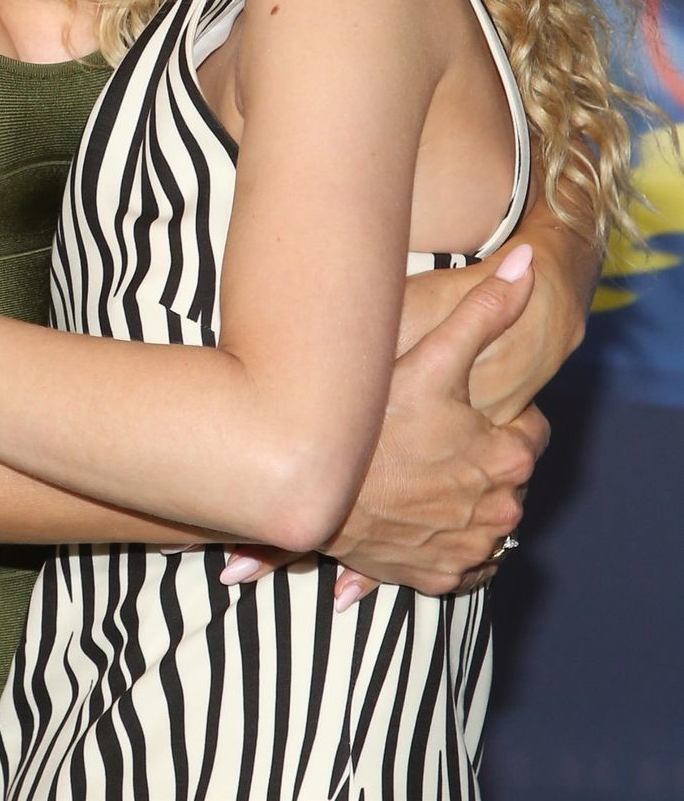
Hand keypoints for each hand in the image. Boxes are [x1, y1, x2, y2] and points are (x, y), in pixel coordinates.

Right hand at [325, 245, 544, 599]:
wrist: (314, 486)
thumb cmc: (376, 420)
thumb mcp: (432, 355)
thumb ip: (485, 309)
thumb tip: (529, 265)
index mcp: (508, 460)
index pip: (529, 431)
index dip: (494, 414)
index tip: (457, 405)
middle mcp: (499, 514)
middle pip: (504, 476)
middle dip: (477, 457)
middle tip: (429, 433)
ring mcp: (468, 551)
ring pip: (482, 518)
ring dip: (461, 499)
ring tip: (415, 469)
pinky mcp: (437, 578)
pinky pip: (458, 559)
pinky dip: (442, 539)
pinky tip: (411, 510)